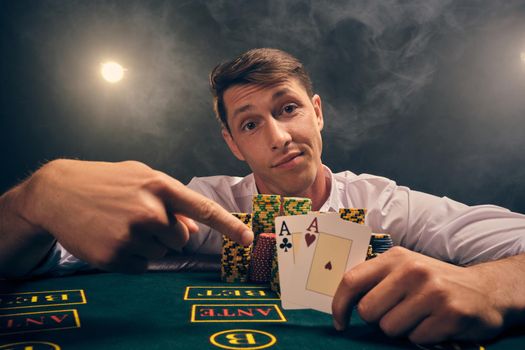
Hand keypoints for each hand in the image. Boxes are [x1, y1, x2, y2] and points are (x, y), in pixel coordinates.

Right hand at [19, 159, 252, 272]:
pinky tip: (112, 237)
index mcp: (159, 186)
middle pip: (181, 238)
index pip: (204, 209)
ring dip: (148, 243)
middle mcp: (149, 211)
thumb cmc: (105, 182)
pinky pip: (142, 265)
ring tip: (122, 223)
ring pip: (162, 252)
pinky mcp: (114, 256)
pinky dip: (132, 256)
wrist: (57, 192)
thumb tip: (195, 231)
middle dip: (168, 232)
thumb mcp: (141, 179)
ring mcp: (131, 235)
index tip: (248, 239)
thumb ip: (173, 202)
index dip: (229, 226)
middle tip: (139, 217)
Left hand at [332, 246, 504, 343]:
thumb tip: (343, 302)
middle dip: (377, 319)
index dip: (339, 305)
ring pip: (390, 328)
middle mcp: (412, 270)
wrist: (485, 290)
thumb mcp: (404, 269)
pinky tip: (435, 324)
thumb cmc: (433, 282)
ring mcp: (432, 292)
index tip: (340, 322)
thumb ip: (375, 279)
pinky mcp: (450, 314)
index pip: (352, 280)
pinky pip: (416, 339)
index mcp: (395, 257)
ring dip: (401, 330)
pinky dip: (422, 337)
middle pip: (368, 310)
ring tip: (419, 317)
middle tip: (396, 314)